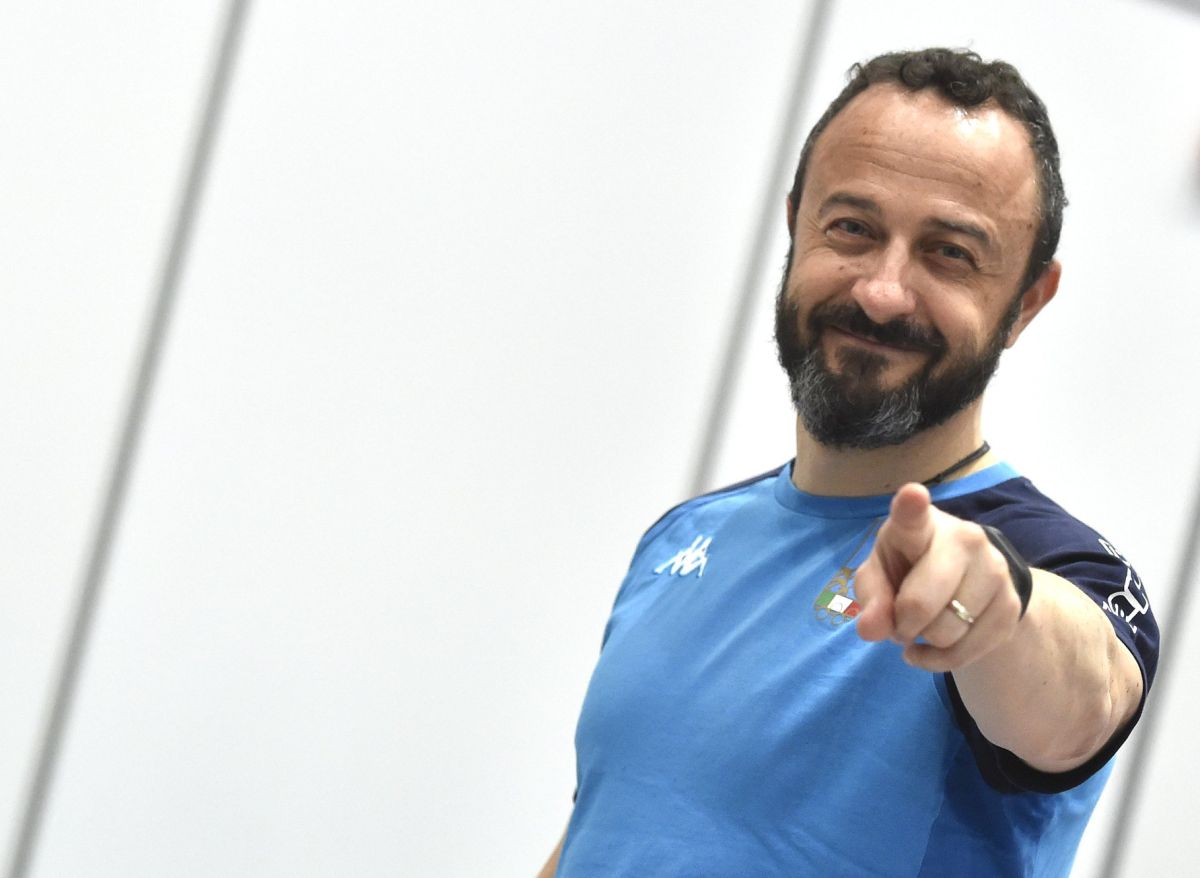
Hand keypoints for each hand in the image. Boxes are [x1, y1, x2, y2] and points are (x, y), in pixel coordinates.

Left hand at [854, 483, 1022, 670]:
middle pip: (920, 603)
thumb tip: (871, 629)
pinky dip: (942, 659)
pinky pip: (967, 652)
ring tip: (924, 624)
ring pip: (946, 632)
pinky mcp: (1012, 605)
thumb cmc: (906, 569)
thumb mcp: (878, 577)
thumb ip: (870, 599)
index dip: (911, 506)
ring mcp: (995, 570)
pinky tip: (935, 645)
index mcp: (920, 524)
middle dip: (902, 624)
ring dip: (925, 640)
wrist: (964, 581)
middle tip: (900, 619)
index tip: (912, 494)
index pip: (913, 516)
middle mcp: (964, 538)